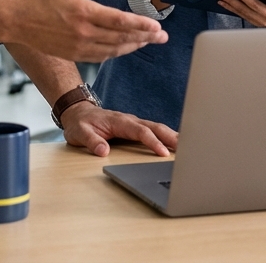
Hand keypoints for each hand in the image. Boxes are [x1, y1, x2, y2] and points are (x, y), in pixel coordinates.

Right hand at [7, 0, 167, 62]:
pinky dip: (116, 52)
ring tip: (148, 41)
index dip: (141, 25)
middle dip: (145, 37)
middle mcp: (83, 32)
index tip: (157, 27)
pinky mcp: (73, 54)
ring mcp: (78, 46)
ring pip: (113, 50)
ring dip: (132, 45)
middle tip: (162, 37)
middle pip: (121, 37)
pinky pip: (101, 56)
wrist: (15, 20)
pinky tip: (125, 47)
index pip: (119, 20)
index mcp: (83, 12)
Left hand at [61, 102, 178, 156]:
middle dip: (170, 137)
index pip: (140, 132)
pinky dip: (165, 135)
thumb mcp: (80, 134)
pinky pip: (153, 129)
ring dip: (171, 135)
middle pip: (154, 127)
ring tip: (188, 146)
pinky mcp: (135, 126)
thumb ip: (92, 141)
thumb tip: (103, 151)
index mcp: (119, 121)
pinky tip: (175, 143)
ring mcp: (133, 122)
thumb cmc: (80, 124)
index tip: (163, 153)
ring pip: (156, 127)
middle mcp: (129, 120)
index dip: (153, 142)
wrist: (78, 113)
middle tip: (187, 148)